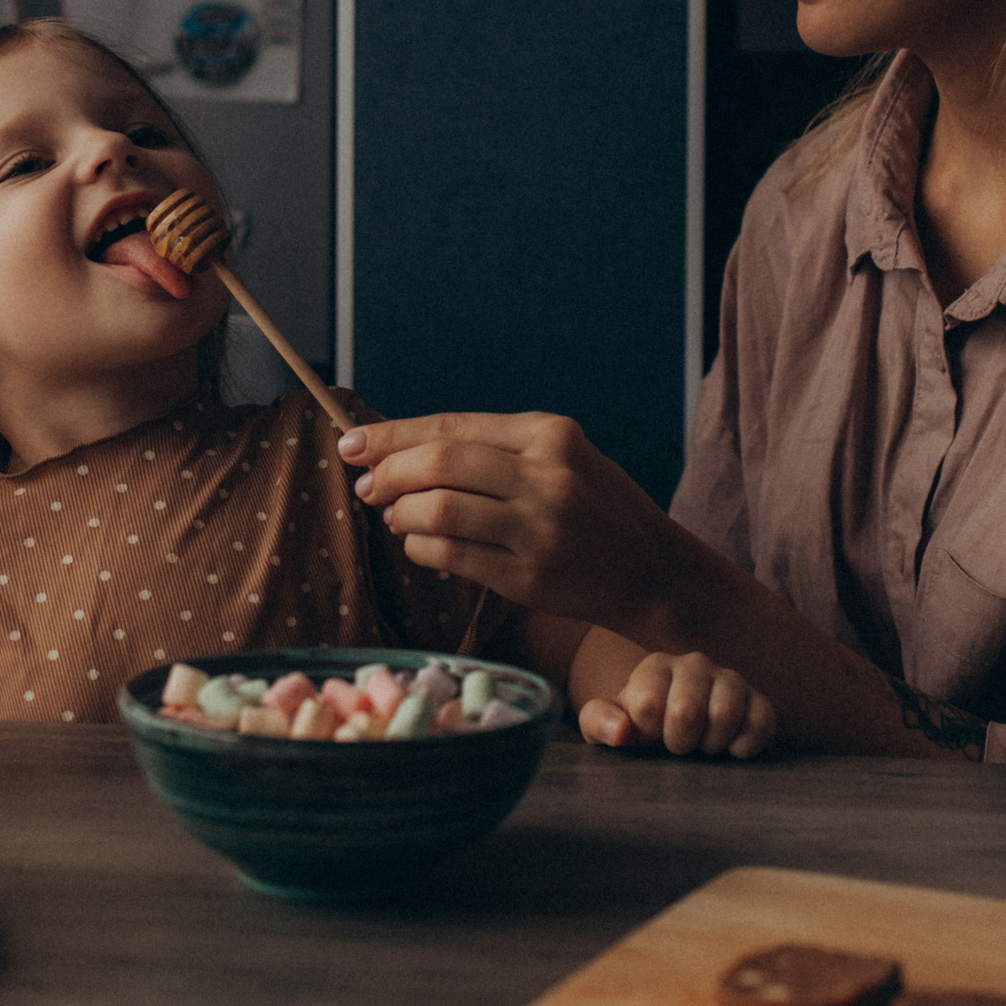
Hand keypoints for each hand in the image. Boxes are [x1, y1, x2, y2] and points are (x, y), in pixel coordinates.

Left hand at [341, 411, 676, 625]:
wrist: (652, 570)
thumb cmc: (594, 506)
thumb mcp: (559, 457)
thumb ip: (491, 448)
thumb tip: (397, 449)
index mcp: (551, 434)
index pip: (453, 427)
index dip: (393, 436)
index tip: (353, 444)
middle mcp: (548, 477)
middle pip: (440, 465)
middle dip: (390, 474)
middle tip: (369, 486)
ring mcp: (540, 530)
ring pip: (440, 512)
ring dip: (402, 515)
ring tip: (398, 518)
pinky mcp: (530, 578)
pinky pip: (452, 557)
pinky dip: (423, 549)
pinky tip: (423, 546)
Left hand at [578, 652, 775, 758]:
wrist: (677, 733)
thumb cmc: (637, 728)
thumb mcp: (604, 726)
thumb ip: (599, 721)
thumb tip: (622, 731)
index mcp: (656, 666)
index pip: (648, 704)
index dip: (647, 733)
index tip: (647, 736)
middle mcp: (695, 665)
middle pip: (686, 711)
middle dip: (679, 742)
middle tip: (676, 747)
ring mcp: (730, 680)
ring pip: (725, 715)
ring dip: (710, 745)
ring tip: (702, 747)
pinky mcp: (759, 700)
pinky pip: (762, 721)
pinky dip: (745, 745)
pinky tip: (731, 752)